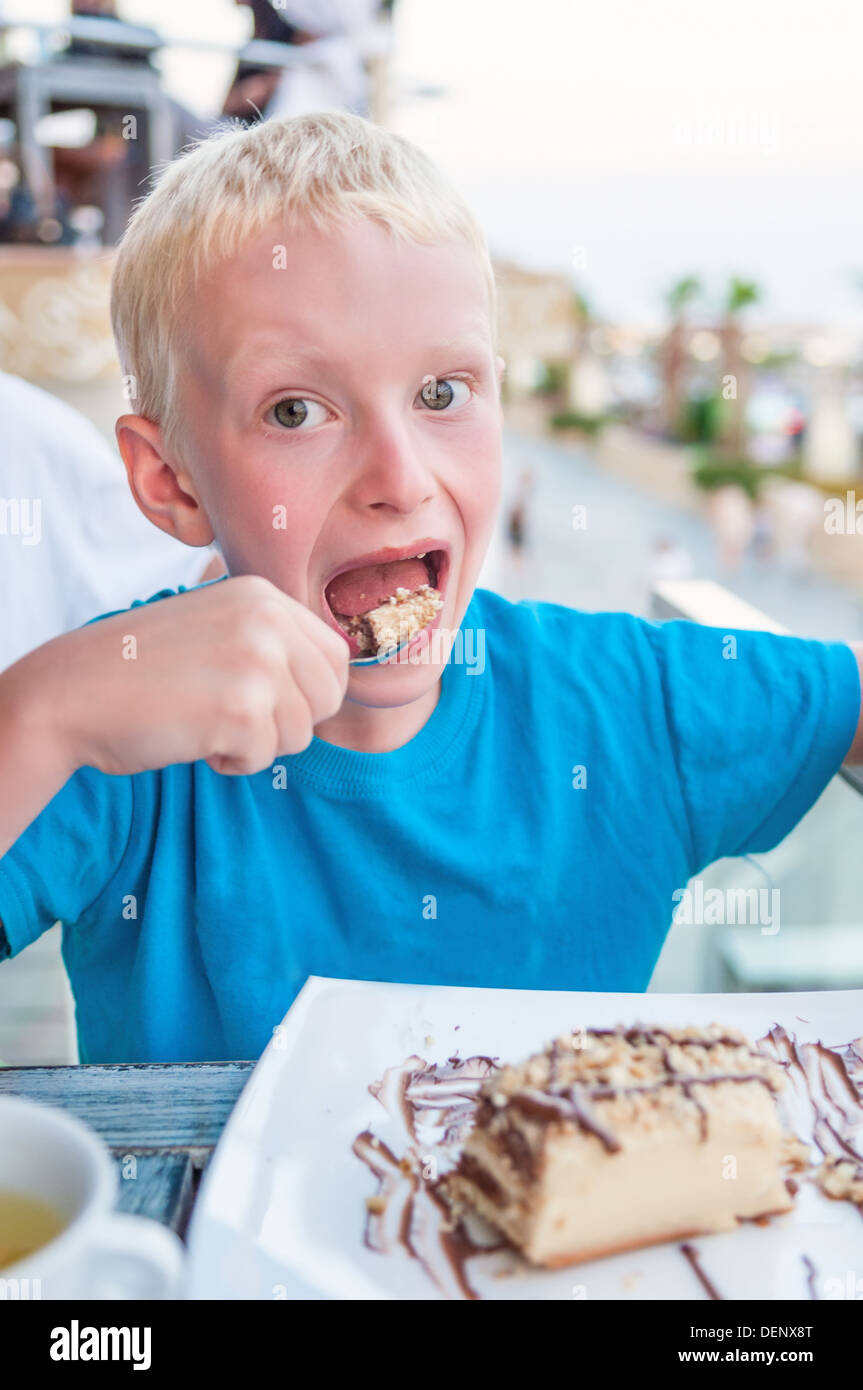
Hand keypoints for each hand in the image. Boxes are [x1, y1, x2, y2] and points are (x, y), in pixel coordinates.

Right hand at [26, 575, 348, 777]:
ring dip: (257, 743)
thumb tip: (334, 680)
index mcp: (264, 596)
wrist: (73, 692)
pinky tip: (194, 738)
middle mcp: (267, 621)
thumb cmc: (142, 669)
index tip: (272, 703)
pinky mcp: (242, 711)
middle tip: (236, 718)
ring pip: (301, 733)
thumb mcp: (217, 627)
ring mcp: (257, 664)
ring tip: (206, 722)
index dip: (312, 693)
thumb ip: (272, 641)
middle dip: (289, 721)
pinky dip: (232, 762)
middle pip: (328, 697)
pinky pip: (266, 758)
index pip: (336, 656)